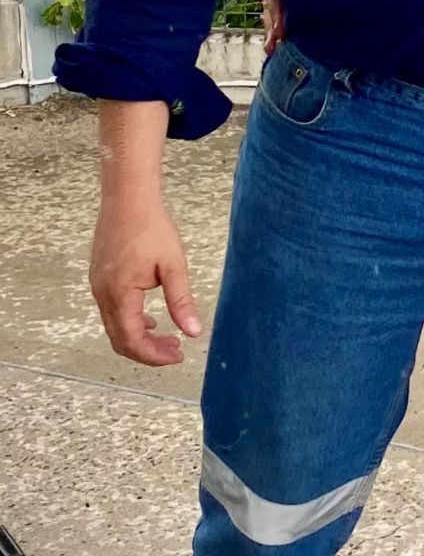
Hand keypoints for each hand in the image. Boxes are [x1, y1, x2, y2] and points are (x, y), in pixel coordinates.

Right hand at [89, 200, 201, 365]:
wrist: (127, 199)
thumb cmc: (151, 228)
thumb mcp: (173, 266)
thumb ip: (181, 301)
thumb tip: (194, 332)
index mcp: (120, 294)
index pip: (132, 341)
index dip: (154, 355)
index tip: (178, 356)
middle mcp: (102, 295)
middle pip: (120, 339)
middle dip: (147, 350)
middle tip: (176, 350)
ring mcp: (98, 286)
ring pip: (114, 326)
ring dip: (139, 336)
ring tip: (168, 336)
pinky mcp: (99, 278)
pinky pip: (111, 311)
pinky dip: (130, 321)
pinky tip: (151, 317)